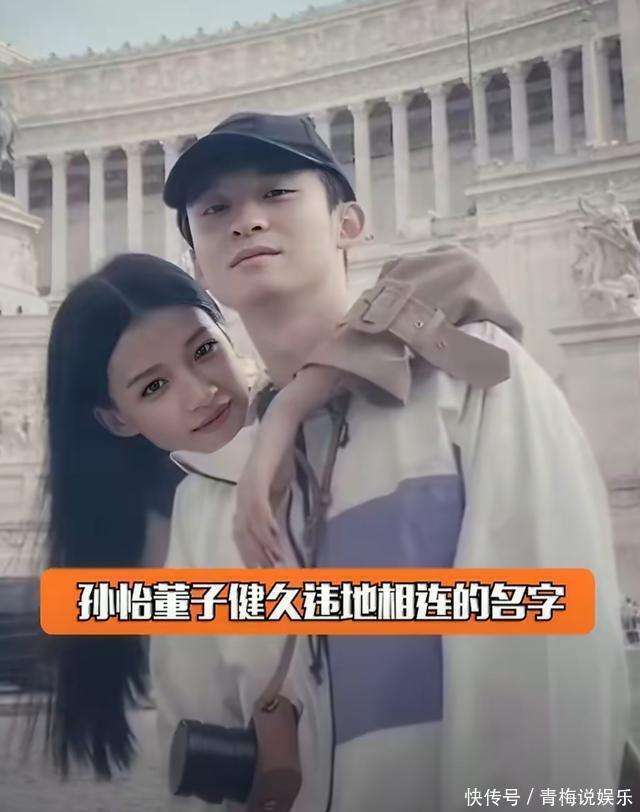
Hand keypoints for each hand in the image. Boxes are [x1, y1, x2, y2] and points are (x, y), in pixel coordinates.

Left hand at [233, 365, 344, 566]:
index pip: (241, 533)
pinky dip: (266, 523)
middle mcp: (241, 495)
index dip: (249, 553)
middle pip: (242, 533)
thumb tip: (278, 530)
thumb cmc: (281, 454)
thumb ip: (275, 506)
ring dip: (263, 544)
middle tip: (268, 574)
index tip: (261, 571)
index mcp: (245, 499)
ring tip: (277, 560)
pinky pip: (259, 505)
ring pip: (250, 523)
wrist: (280, 425)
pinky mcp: (256, 476)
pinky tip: (276, 536)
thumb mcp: (279, 486)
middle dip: (254, 555)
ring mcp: (247, 486)